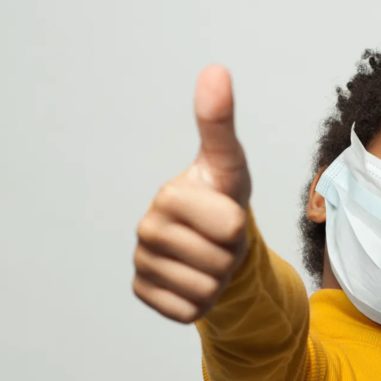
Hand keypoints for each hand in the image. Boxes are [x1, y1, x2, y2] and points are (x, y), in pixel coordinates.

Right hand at [132, 65, 251, 323]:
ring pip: (207, 290)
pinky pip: (188, 311)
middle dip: (231, 254)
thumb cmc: (222, 197)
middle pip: (220, 261)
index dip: (238, 225)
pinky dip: (201, 301)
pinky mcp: (144, 294)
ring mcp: (142, 264)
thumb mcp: (230, 163)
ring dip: (219, 278)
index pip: (231, 227)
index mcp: (169, 196)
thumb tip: (215, 69)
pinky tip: (194, 277)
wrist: (213, 240)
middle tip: (220, 238)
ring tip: (209, 255)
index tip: (224, 209)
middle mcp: (147, 229)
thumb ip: (220, 122)